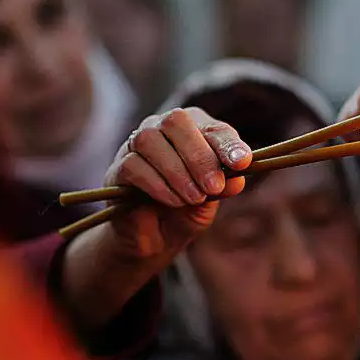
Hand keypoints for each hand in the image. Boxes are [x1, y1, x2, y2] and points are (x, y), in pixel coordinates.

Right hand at [103, 107, 250, 257]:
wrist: (155, 238)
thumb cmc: (187, 210)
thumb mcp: (211, 201)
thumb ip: (223, 187)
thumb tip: (236, 179)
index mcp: (194, 130)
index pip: (213, 127)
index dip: (228, 143)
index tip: (242, 163)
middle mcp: (162, 128)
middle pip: (176, 121)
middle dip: (199, 156)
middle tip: (213, 186)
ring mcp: (135, 145)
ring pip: (151, 140)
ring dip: (177, 171)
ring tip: (194, 198)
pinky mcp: (118, 168)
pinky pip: (134, 165)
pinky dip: (158, 184)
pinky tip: (173, 201)